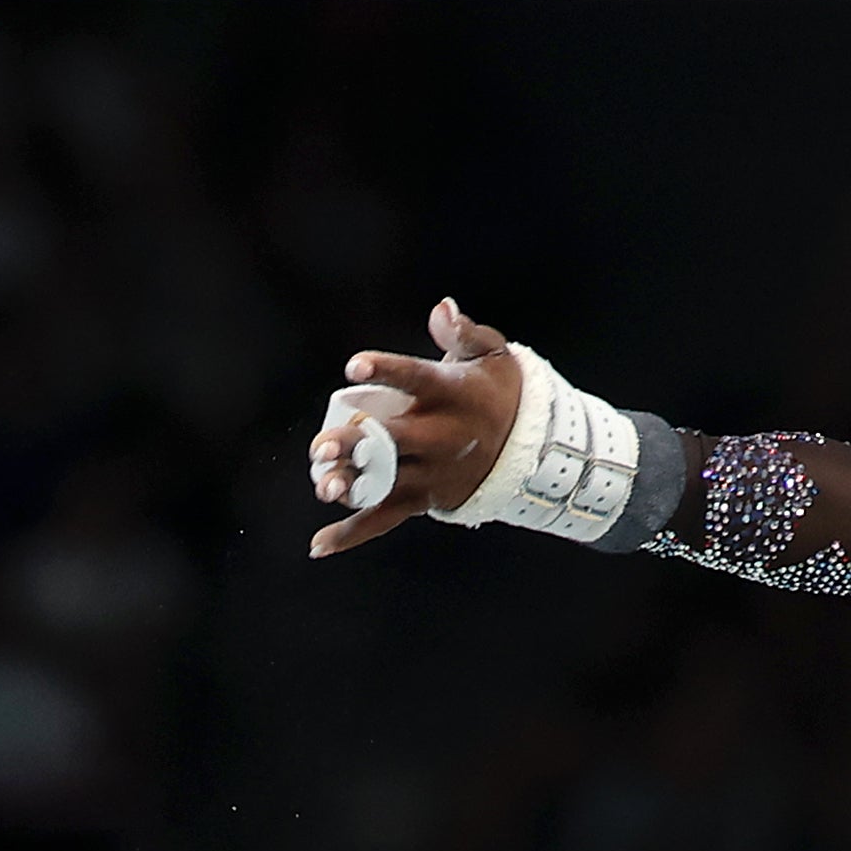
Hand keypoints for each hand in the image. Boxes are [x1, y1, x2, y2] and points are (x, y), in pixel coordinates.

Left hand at [304, 298, 522, 557]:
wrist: (532, 445)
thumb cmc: (497, 389)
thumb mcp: (491, 354)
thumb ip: (462, 332)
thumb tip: (441, 306)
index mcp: (454, 394)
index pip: (417, 379)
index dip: (386, 370)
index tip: (354, 366)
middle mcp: (444, 436)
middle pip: (395, 442)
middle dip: (358, 444)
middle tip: (323, 444)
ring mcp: (434, 471)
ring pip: (387, 482)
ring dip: (352, 486)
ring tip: (324, 484)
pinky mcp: (426, 498)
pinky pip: (386, 519)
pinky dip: (352, 534)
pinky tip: (319, 544)